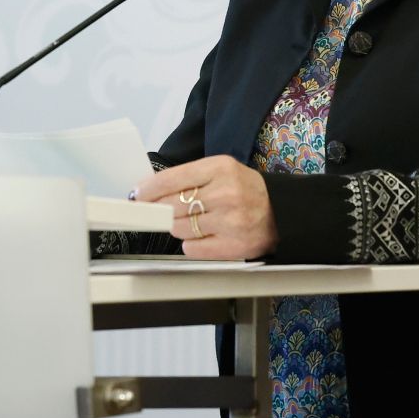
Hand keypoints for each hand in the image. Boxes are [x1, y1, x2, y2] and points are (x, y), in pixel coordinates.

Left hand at [135, 156, 276, 260]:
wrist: (281, 212)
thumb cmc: (245, 189)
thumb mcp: (221, 170)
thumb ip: (189, 177)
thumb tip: (149, 190)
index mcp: (220, 169)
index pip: (171, 179)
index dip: (149, 189)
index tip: (137, 195)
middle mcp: (226, 194)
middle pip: (171, 206)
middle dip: (160, 210)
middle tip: (159, 210)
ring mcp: (231, 221)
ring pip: (179, 228)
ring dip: (178, 226)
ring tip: (194, 221)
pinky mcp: (234, 246)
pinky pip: (192, 249)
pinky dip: (191, 244)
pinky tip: (203, 235)